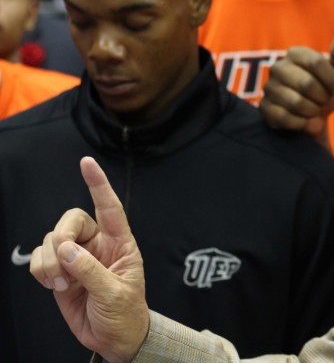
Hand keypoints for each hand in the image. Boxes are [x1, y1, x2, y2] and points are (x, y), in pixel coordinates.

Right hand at [30, 156, 148, 362]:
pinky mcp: (59, 272)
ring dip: (49, 262)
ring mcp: (77, 258)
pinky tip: (53, 285)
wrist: (114, 339)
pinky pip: (40, 259)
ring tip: (61, 285)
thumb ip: (91, 271)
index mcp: (120, 243)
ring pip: (51, 240)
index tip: (87, 162)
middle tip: (64, 262)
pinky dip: (40, 271)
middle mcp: (97, 245)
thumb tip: (66, 249)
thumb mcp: (115, 293)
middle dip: (61, 237)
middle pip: (71, 221)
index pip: (110, 207)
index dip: (98, 184)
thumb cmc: (125, 314)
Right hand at [260, 32, 333, 142]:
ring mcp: (269, 88)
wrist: (314, 115)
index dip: (333, 81)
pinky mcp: (264, 108)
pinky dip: (302, 123)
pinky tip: (306, 121)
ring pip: (296, 102)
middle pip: (306, 84)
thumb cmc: (326, 88)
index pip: (317, 62)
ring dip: (313, 112)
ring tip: (316, 111)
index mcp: (296, 53)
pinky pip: (285, 118)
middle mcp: (278, 67)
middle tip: (325, 102)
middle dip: (323, 98)